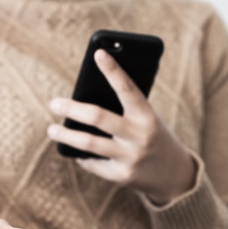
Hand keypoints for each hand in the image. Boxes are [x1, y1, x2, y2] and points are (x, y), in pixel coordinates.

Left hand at [48, 49, 195, 204]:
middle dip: (72, 108)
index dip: (113, 70)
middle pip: (98, 117)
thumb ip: (125, 110)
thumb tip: (86, 98)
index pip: (128, 88)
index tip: (98, 53)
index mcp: (148, 116)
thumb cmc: (154, 137)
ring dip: (66, 135)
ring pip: (89, 143)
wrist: (175, 175)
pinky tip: (74, 151)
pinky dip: (82, 157)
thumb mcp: (148, 120)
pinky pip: (94, 164)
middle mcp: (139, 136)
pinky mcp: (122, 176)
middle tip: (54, 103)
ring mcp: (130, 157)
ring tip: (52, 129)